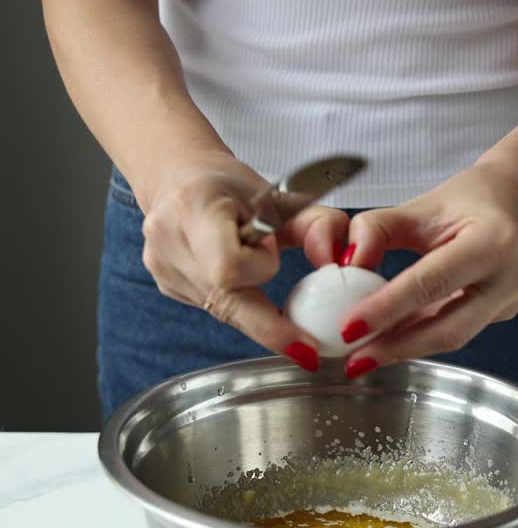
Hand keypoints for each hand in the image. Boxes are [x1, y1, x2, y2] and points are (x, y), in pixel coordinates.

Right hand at [140, 153, 348, 367]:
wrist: (177, 176)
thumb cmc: (229, 183)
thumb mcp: (278, 193)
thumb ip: (317, 223)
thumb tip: (345, 258)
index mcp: (194, 208)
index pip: (229, 266)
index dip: (259, 269)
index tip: (281, 268)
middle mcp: (170, 242)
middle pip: (226, 303)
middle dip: (270, 328)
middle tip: (306, 350)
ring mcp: (163, 269)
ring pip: (223, 309)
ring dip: (250, 298)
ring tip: (249, 263)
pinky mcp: (167, 286)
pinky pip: (213, 306)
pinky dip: (234, 297)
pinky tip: (232, 274)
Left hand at [338, 162, 517, 377]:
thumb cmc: (473, 198)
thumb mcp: (422, 204)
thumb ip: (378, 229)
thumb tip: (346, 265)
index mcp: (493, 241)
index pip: (431, 283)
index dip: (387, 309)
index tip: (349, 328)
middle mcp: (512, 276)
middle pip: (447, 328)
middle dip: (396, 348)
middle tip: (354, 361)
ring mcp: (514, 299)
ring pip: (453, 336)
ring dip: (407, 346)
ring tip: (366, 353)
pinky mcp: (507, 312)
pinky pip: (460, 329)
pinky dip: (424, 334)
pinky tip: (395, 337)